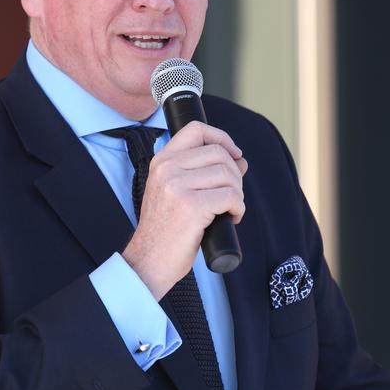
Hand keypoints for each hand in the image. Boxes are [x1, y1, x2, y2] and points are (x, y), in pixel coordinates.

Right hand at [122, 120, 246, 299]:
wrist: (150, 260)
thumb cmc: (165, 230)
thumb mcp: (175, 192)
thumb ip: (203, 172)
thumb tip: (240, 160)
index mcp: (161, 161)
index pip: (196, 130)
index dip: (221, 137)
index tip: (234, 154)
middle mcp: (167, 169)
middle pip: (219, 153)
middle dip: (235, 175)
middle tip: (231, 196)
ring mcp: (178, 186)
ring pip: (228, 174)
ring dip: (237, 194)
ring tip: (228, 210)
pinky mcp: (192, 205)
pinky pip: (231, 196)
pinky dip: (238, 208)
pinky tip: (230, 219)